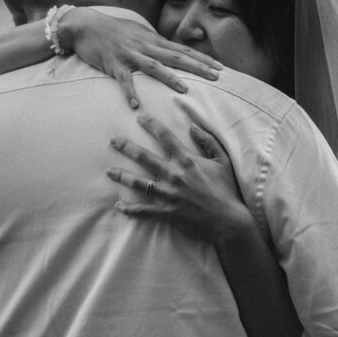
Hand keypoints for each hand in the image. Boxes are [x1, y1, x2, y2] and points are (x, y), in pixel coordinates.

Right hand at [64, 8, 222, 109]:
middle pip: (176, 57)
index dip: (203, 59)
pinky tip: (136, 106)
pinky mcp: (113, 63)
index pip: (183, 50)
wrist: (86, 25)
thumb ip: (155, 43)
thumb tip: (171, 51)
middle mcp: (145, 46)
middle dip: (197, 67)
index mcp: (153, 40)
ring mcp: (129, 54)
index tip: (221, 68)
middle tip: (216, 77)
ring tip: (185, 89)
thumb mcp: (139, 33)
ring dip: (169, 77)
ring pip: (153, 66)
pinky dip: (130, 92)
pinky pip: (123, 80)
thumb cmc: (113, 30)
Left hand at [107, 115, 253, 244]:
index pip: (164, 136)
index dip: (151, 124)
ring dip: (122, 176)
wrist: (228, 220)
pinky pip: (143, 211)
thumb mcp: (222, 160)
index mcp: (186, 160)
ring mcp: (168, 195)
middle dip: (126, 147)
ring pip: (138, 183)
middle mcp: (173, 175)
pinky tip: (118, 206)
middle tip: (113, 141)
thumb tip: (193, 125)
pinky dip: (130, 209)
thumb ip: (208, 141)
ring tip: (109, 170)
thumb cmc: (226, 190)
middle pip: (143, 156)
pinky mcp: (166, 213)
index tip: (139, 116)